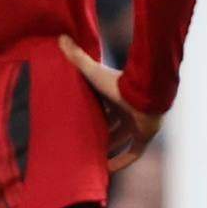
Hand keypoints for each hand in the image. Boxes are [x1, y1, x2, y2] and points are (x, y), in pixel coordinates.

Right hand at [59, 35, 159, 172]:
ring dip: (108, 148)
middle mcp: (128, 110)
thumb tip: (60, 37)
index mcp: (117, 96)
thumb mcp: (93, 72)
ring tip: (90, 158)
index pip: (103, 106)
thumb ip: (78, 58)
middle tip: (80, 142)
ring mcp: (137, 124)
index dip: (91, 114)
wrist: (146, 94)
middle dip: (98, 133)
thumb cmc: (120, 83)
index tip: (77, 121)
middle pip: (112, 124)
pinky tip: (107, 171)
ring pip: (121, 139)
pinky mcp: (144, 137)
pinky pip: (133, 154)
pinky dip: (122, 162)